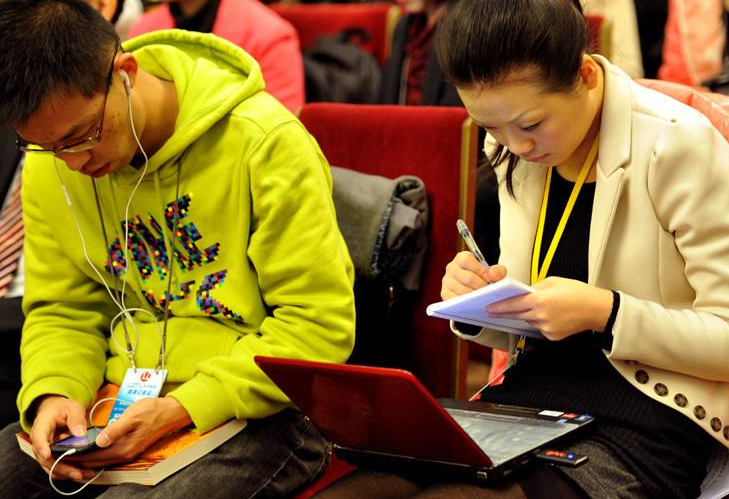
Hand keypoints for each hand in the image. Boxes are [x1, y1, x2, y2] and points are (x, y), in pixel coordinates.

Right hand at [30, 395, 96, 481]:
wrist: (56, 411)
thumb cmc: (63, 409)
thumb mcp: (72, 408)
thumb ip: (76, 419)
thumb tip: (80, 434)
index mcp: (41, 426)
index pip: (39, 438)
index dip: (42, 447)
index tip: (48, 455)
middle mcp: (39, 442)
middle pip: (46, 458)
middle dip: (61, 467)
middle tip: (78, 473)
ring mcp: (43, 451)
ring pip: (51, 467)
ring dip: (66, 473)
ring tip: (85, 475)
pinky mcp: (51, 457)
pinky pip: (57, 467)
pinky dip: (68, 472)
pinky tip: (82, 473)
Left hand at [69, 397, 191, 468]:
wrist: (171, 412)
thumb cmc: (153, 410)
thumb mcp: (132, 416)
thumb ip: (116, 429)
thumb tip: (100, 441)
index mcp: (124, 448)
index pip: (94, 456)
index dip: (77, 455)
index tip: (62, 452)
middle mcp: (125, 454)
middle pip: (96, 462)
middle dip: (79, 459)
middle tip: (61, 454)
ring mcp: (129, 452)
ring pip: (102, 460)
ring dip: (87, 458)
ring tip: (71, 453)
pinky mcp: (130, 448)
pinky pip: (109, 456)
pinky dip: (97, 454)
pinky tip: (91, 448)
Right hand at [441, 251, 506, 299]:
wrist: (473, 284)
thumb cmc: (481, 276)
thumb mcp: (491, 271)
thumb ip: (497, 271)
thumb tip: (492, 276)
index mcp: (461, 258)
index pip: (467, 260)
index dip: (479, 269)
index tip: (488, 277)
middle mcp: (451, 268)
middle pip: (467, 277)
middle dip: (480, 285)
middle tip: (488, 290)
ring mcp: (447, 281)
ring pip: (462, 290)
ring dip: (474, 296)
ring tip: (482, 297)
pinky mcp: (445, 293)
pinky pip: (455, 299)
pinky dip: (466, 302)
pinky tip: (473, 302)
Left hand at [486, 276, 612, 340]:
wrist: (597, 309)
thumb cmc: (578, 292)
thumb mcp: (553, 282)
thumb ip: (534, 288)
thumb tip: (522, 293)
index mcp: (540, 301)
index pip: (513, 305)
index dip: (499, 306)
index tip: (489, 307)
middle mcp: (542, 316)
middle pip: (516, 315)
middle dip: (505, 313)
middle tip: (493, 310)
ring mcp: (547, 328)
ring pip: (528, 321)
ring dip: (524, 315)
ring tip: (528, 308)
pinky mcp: (552, 336)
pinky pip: (538, 328)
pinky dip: (538, 321)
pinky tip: (547, 315)